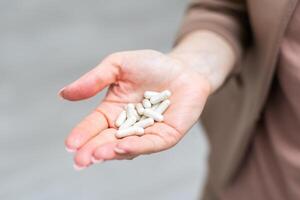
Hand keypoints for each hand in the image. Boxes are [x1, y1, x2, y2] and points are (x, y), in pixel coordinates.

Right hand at [60, 50, 210, 168]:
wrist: (184, 68)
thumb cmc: (151, 65)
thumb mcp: (118, 66)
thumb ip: (94, 80)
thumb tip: (63, 94)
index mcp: (113, 111)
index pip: (94, 125)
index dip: (82, 134)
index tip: (70, 144)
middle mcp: (128, 126)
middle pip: (108, 141)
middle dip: (93, 151)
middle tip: (79, 161)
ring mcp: (147, 133)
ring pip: (127, 147)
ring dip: (112, 152)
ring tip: (97, 155)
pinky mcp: (167, 135)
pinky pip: (151, 143)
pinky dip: (137, 146)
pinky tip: (122, 148)